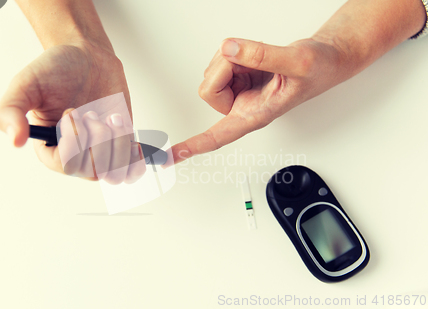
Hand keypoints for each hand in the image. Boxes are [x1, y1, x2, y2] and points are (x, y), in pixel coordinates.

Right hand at [0, 41, 144, 183]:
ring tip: (111, 118)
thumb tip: (15, 141)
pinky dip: (136, 158)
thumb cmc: (55, 70)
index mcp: (49, 148)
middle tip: (90, 111)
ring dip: (118, 143)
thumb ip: (10, 110)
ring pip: (115, 172)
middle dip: (98, 137)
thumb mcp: (26, 84)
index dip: (75, 142)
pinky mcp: (120, 145)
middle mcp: (75, 155)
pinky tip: (133, 140)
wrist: (87, 57)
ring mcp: (100, 152)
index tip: (71, 111)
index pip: (66, 165)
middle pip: (94, 170)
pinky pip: (132, 168)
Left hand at [166, 37, 344, 164]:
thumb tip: (229, 50)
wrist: (326, 60)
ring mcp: (239, 90)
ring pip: (212, 71)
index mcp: (255, 116)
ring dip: (232, 58)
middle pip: (207, 90)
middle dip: (225, 68)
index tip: (172, 156)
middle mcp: (242, 106)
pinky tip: (254, 56)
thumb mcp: (298, 62)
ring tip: (260, 59)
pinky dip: (235, 52)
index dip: (195, 145)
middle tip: (252, 61)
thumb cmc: (319, 70)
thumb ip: (263, 56)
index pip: (219, 136)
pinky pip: (221, 59)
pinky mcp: (238, 75)